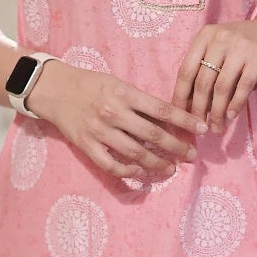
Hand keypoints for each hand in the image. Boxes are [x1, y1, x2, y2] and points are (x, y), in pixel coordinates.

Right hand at [26, 59, 206, 179]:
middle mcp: (113, 112)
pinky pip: (111, 165)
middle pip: (153, 135)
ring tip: (170, 169)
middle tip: (191, 156)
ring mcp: (99, 131)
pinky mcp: (86, 145)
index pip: (163, 109)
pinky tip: (141, 172)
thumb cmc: (90, 84)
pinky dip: (128, 171)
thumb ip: (140, 101)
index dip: (185, 121)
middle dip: (177, 147)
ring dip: (157, 163)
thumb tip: (168, 119)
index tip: (202, 129)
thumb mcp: (118, 84)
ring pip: (135, 153)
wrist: (54, 89)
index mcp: (124, 93)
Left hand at [171, 12, 256, 130]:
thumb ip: (206, 67)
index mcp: (205, 36)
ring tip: (217, 127)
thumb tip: (189, 103)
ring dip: (217, 112)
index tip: (178, 117)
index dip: (180, 97)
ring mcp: (240, 46)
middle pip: (202, 81)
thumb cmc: (248, 44)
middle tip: (200, 128)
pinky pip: (243, 86)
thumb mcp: (222, 48)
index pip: (186, 70)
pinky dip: (236, 104)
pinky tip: (232, 116)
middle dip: (199, 109)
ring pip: (222, 87)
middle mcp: (220, 38)